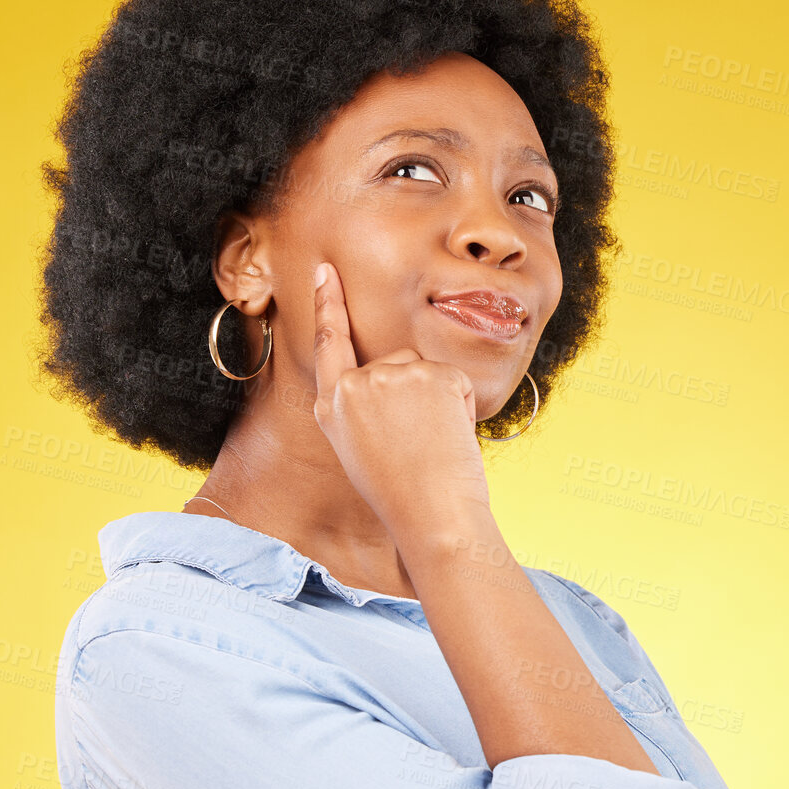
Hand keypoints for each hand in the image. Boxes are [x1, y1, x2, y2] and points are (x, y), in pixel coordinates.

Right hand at [312, 261, 492, 535]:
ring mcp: (393, 376)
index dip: (327, 303)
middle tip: (418, 443)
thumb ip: (364, 406)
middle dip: (415, 392)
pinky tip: (451, 437)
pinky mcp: (432, 375)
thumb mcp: (361, 450)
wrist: (432, 517)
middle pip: (394, 361)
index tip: (326, 271)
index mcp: (331, 406)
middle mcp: (355, 385)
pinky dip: (462, 407)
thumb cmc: (401, 496)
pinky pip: (455, 381)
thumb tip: (388, 379)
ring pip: (425, 371)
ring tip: (432, 445)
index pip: (329, 342)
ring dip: (438, 401)